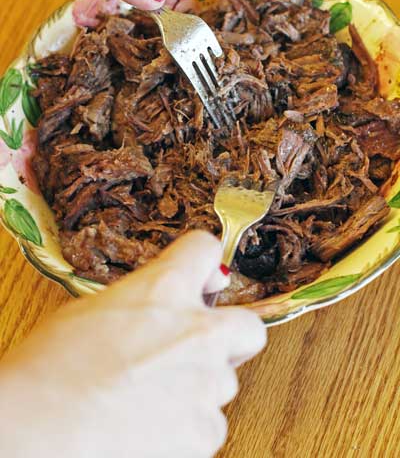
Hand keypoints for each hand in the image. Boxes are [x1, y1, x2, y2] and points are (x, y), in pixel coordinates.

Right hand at [0, 231, 265, 457]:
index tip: (200, 273)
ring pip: (223, 382)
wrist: (38, 429)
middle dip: (231, 335)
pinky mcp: (205, 431)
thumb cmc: (48, 371)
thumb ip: (137, 304)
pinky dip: (186, 427)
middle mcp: (197, 331)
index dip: (201, 262)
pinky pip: (208, 425)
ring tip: (152, 398)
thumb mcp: (89, 312)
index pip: (205, 250)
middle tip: (202, 346)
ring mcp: (207, 383)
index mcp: (164, 289)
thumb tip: (149, 311)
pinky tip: (151, 425)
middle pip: (247, 325)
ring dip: (197, 387)